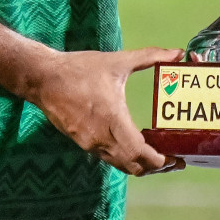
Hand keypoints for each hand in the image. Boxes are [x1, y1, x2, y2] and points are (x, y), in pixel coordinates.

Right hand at [29, 46, 184, 176]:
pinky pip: (108, 158)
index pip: (140, 154)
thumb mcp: (117, 61)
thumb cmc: (80, 69)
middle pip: (134, 166)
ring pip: (120, 165)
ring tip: (158, 155)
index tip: (176, 158)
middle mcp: (102, 139)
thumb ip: (149, 56)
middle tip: (174, 160)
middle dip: (156, 167)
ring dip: (140, 164)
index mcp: (113, 120)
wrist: (43, 79)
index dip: (160, 162)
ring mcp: (90, 144)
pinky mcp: (82, 143)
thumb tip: (176, 52)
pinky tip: (134, 145)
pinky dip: (124, 157)